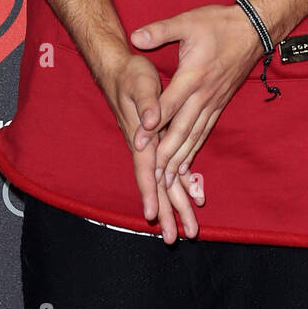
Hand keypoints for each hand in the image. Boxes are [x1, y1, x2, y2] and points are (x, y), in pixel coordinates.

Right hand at [98, 50, 205, 242]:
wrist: (120, 70)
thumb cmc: (130, 75)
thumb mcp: (140, 82)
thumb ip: (147, 103)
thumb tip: (150, 123)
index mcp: (141, 136)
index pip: (146, 169)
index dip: (150, 193)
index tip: (153, 217)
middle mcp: (144, 147)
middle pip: (156, 185)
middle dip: (167, 212)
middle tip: (177, 239)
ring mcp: (149, 147)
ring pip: (162, 183)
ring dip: (173, 206)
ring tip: (184, 231)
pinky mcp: (155, 142)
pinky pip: (167, 170)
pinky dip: (178, 186)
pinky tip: (187, 198)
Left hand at [130, 4, 261, 193]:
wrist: (252, 29)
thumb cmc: (219, 23)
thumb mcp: (188, 21)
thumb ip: (160, 30)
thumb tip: (134, 37)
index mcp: (193, 75)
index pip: (169, 105)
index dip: (152, 124)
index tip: (138, 142)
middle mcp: (204, 94)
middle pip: (182, 129)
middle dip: (166, 154)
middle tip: (152, 175)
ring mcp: (213, 101)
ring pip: (194, 135)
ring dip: (180, 158)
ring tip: (166, 180)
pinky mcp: (219, 103)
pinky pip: (205, 131)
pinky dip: (194, 149)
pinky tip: (186, 164)